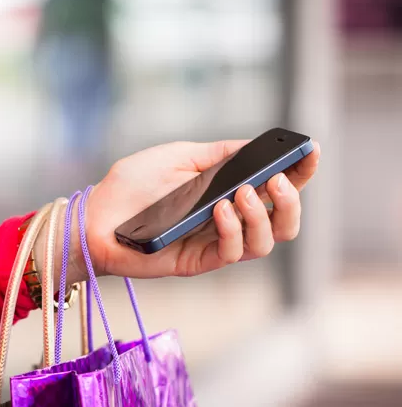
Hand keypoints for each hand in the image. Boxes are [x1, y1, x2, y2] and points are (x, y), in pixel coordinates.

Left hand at [73, 139, 320, 279]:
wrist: (96, 214)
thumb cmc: (132, 185)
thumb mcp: (177, 156)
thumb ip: (218, 154)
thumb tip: (256, 145)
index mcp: (227, 192)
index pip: (275, 187)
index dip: (299, 172)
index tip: (310, 152)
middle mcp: (228, 220)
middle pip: (283, 222)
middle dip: (291, 202)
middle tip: (277, 182)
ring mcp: (214, 242)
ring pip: (266, 242)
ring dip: (262, 215)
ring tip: (243, 193)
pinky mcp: (197, 261)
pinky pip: (232, 253)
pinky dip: (233, 230)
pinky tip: (220, 208)